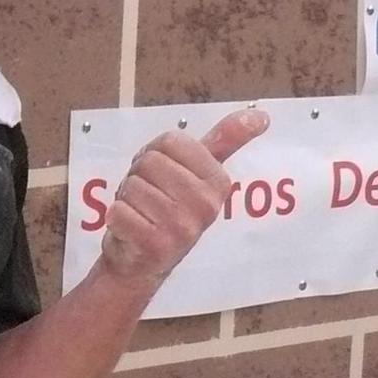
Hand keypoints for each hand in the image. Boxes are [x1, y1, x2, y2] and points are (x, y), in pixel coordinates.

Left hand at [97, 109, 269, 290]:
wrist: (141, 261)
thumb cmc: (165, 208)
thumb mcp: (198, 173)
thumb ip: (226, 141)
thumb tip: (261, 115)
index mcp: (218, 181)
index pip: (171, 140)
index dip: (156, 153)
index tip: (164, 175)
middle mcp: (207, 205)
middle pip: (149, 161)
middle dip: (139, 176)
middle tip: (149, 197)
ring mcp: (183, 228)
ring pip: (133, 186)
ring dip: (127, 198)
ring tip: (141, 214)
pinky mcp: (157, 246)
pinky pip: (119, 211)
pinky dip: (116, 218)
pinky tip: (131, 231)